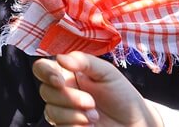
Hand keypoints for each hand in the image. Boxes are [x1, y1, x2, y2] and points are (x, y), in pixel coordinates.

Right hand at [33, 52, 162, 126]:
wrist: (136, 123)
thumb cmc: (123, 95)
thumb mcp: (107, 72)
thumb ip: (83, 61)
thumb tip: (60, 58)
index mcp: (68, 74)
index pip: (42, 68)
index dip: (45, 73)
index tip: (59, 80)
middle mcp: (62, 92)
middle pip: (45, 92)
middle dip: (68, 98)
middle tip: (91, 102)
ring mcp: (64, 112)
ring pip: (50, 112)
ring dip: (74, 114)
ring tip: (94, 116)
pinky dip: (75, 126)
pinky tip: (91, 125)